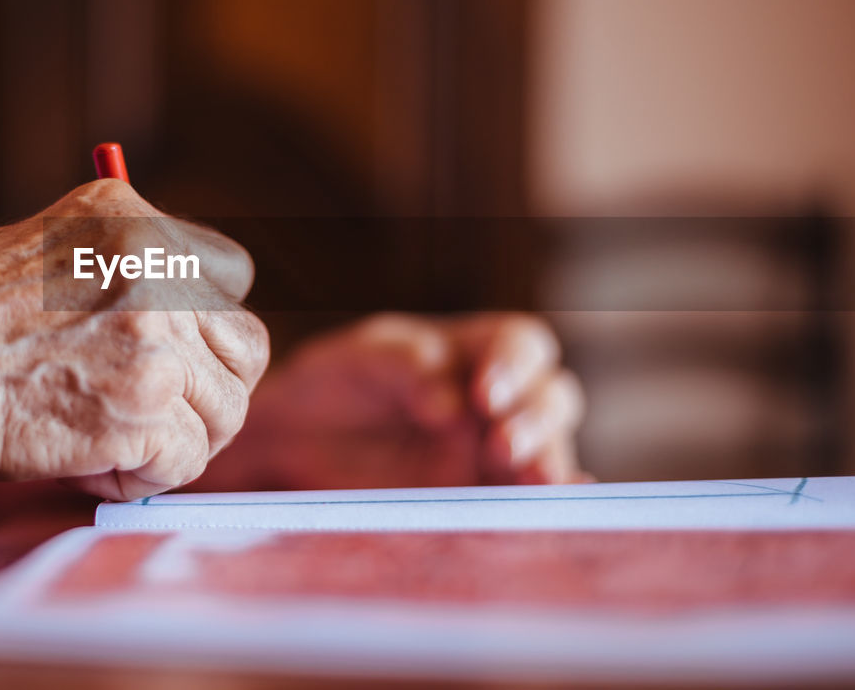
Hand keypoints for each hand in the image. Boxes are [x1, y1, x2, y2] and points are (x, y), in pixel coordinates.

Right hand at [0, 180, 270, 499]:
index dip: (205, 336)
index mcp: (132, 219)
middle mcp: (156, 268)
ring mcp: (154, 337)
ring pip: (224, 412)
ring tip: (114, 447)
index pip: (228, 278)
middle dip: (209, 393)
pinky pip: (186, 461)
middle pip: (245, 349)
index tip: (176, 364)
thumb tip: (184, 333)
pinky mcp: (142, 407)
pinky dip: (145, 480)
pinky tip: (93, 468)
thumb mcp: (48, 252)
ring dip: (177, 441)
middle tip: (160, 419)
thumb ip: (122, 276)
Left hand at [202, 313, 585, 490]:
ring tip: (531, 481)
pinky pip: (525, 503)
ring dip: (546, 462)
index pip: (522, 345)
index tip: (483, 395)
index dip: (516, 365)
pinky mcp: (480, 499)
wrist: (297, 439)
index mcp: (476, 349)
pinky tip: (557, 510)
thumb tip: (453, 408)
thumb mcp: (362, 359)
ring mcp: (496, 453)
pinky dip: (551, 506)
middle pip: (551, 398)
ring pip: (549, 451)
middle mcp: (499, 401)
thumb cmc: (337, 381)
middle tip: (501, 445)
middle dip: (536, 420)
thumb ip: (407, 368)